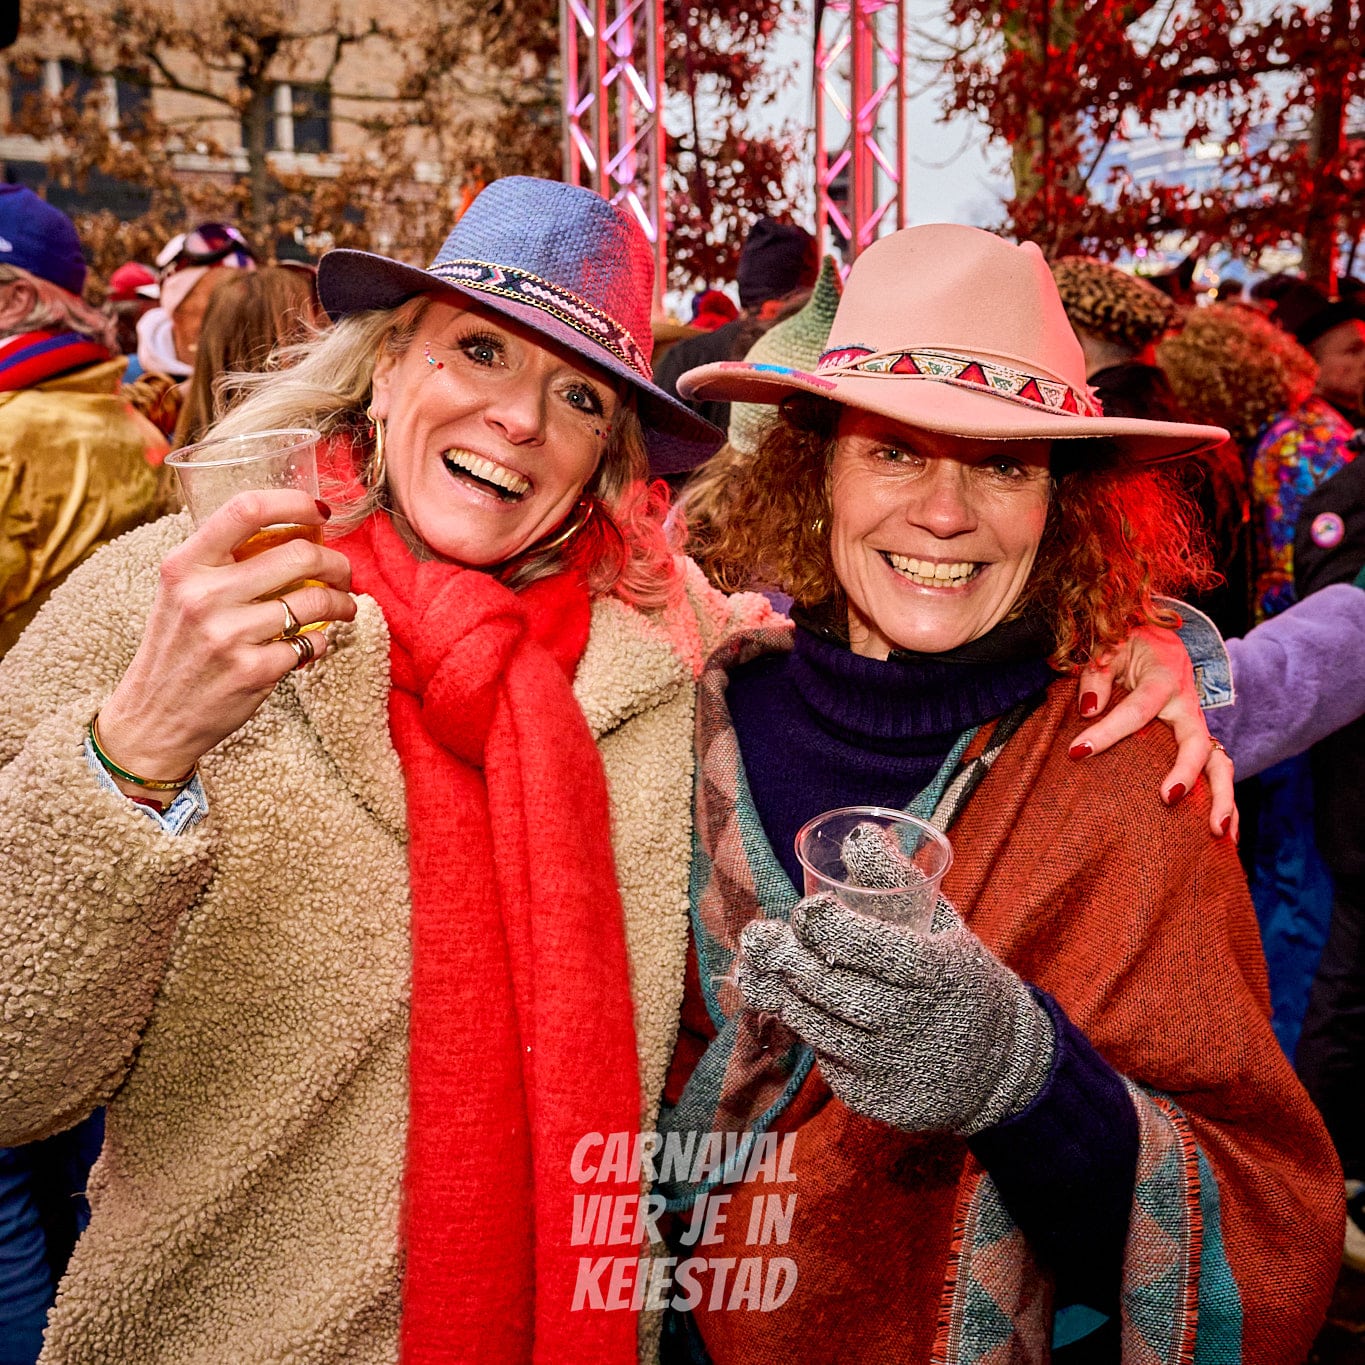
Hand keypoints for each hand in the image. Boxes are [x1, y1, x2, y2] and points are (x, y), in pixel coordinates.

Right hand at [96, 491, 356, 783]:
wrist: (154, 719)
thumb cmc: (177, 649)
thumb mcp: (180, 594)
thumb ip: (221, 562)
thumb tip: (293, 531)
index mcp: (184, 566)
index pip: (245, 509)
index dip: (294, 502)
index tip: (320, 511)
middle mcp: (205, 596)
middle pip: (300, 554)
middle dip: (337, 562)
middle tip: (344, 573)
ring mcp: (230, 635)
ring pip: (316, 599)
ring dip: (342, 602)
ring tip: (343, 607)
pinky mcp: (254, 671)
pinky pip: (313, 642)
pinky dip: (322, 641)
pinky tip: (312, 644)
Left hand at [738, 893, 1053, 1135]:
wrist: (1000, 1067)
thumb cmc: (959, 979)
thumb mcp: (942, 926)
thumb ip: (896, 880)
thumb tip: (856, 834)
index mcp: (931, 971)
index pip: (862, 944)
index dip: (823, 925)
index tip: (805, 910)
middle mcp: (909, 1021)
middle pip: (825, 986)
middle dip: (783, 957)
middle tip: (755, 936)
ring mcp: (890, 1065)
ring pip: (814, 1025)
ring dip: (777, 994)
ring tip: (752, 970)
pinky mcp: (875, 1099)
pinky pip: (826, 1061)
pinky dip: (808, 1034)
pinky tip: (792, 1011)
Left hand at [1072, 624, 1236, 839]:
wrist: (1160, 639)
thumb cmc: (1128, 645)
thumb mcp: (1108, 647)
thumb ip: (1096, 674)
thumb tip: (1089, 709)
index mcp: (1163, 680)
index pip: (1136, 710)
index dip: (1107, 731)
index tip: (1076, 751)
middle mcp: (1187, 706)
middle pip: (1197, 742)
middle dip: (1186, 772)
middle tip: (1169, 798)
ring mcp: (1197, 726)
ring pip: (1220, 764)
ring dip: (1222, 799)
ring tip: (1218, 834)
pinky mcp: (1199, 741)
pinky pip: (1218, 773)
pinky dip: (1225, 804)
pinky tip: (1225, 839)